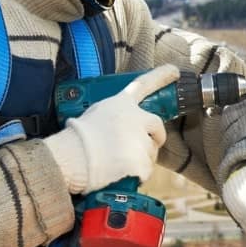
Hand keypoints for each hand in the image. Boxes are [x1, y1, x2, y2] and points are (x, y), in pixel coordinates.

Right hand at [43, 65, 177, 192]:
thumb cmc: (75, 140)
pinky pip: (145, 171)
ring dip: (139, 159)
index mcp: (121, 104)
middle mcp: (136, 119)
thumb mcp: (94, 115)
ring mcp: (141, 140)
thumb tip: (119, 127)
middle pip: (157, 126)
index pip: (144, 85)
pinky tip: (119, 174)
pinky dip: (135, 176)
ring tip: (117, 164)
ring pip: (150, 152)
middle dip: (156, 137)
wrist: (71, 158)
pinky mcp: (142, 161)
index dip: (161, 76)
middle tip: (145, 146)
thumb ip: (113, 116)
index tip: (175, 71)